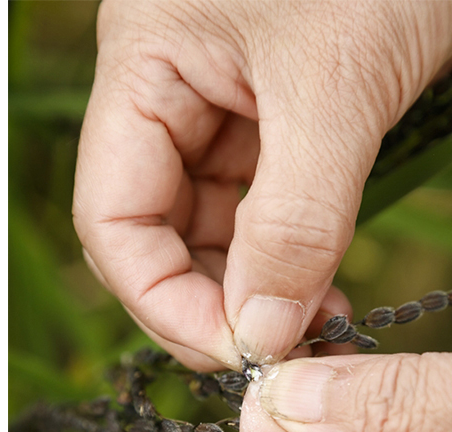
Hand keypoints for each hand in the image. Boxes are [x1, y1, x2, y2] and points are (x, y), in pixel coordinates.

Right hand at [73, 0, 451, 371]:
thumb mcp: (341, 88)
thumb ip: (293, 221)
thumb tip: (259, 335)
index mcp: (143, 60)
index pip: (110, 213)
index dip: (159, 297)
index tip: (232, 350)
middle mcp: (164, 84)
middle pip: (150, 227)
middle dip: (207, 297)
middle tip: (274, 347)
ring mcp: (215, 98)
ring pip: (203, 224)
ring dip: (249, 284)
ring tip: (312, 322)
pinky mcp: (268, 110)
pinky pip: (255, 203)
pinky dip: (284, 252)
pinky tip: (320, 285)